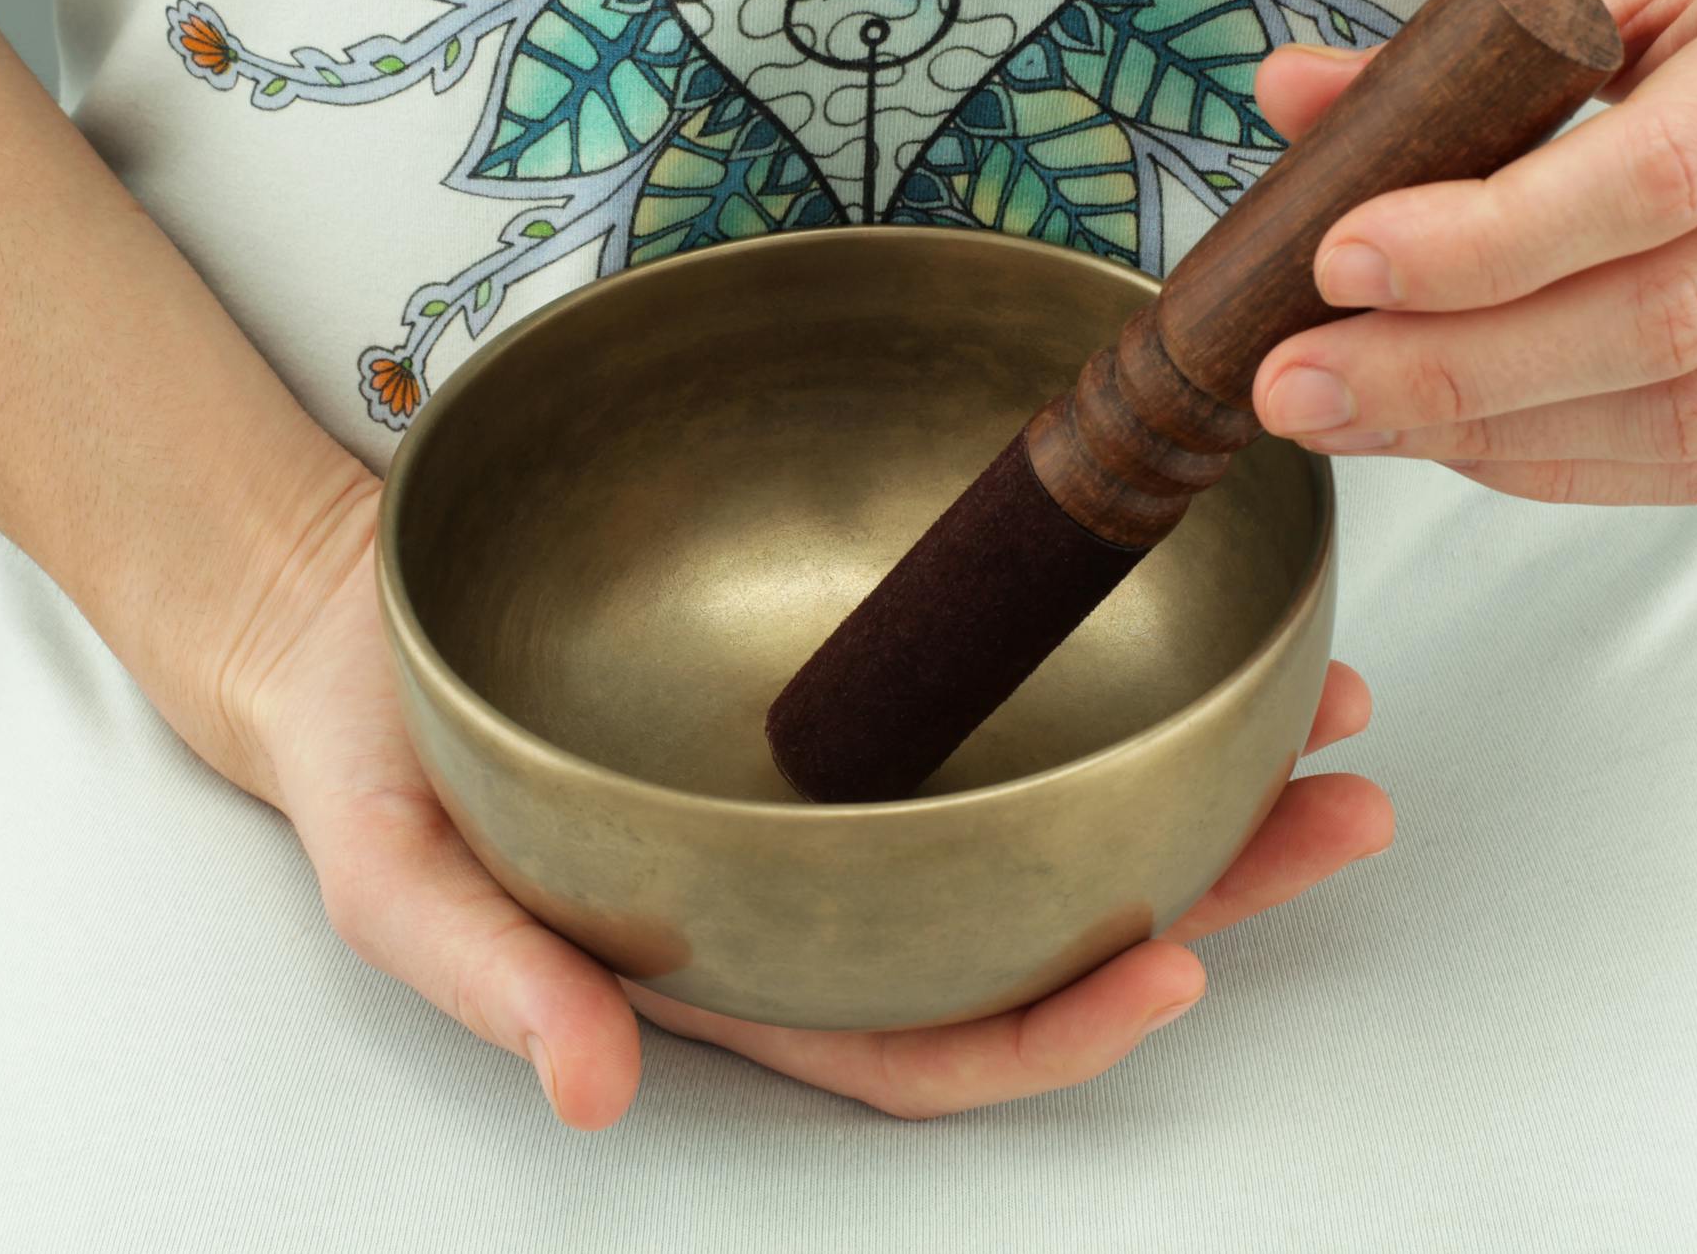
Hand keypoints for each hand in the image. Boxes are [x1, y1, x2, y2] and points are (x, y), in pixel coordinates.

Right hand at [202, 480, 1391, 1127]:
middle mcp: (825, 890)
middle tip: (1342, 809)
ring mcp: (853, 782)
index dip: (1059, 1032)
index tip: (1178, 962)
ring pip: (1058, 805)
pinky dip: (1110, 657)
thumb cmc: (380, 764)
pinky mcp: (853, 670)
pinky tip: (1193, 607)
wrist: (353, 621)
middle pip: (1045, 926)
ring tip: (1329, 707)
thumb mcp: (397, 880)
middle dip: (1210, 888)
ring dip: (1205, 773)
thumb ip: (496, 980)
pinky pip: (1003, 679)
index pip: (930, 1045)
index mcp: (745, 971)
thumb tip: (595, 1088)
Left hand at [1246, 0, 1696, 503]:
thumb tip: (1287, 101)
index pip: (1653, 177)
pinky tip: (1457, 437)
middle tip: (1295, 387)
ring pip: (1691, 422)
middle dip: (1453, 373)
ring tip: (1349, 417)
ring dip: (1492, 438)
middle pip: (1667, 325)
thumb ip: (1452, 39)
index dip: (1485, 243)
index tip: (1337, 262)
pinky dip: (1569, 461)